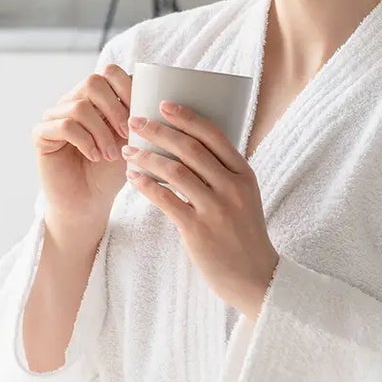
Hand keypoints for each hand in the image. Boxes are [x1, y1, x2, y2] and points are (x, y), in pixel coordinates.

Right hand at [32, 63, 132, 241]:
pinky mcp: (41, 134)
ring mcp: (55, 116)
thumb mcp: (130, 139)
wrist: (90, 202)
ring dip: (101, 133)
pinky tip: (94, 157)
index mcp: (96, 98)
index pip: (109, 72)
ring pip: (79, 106)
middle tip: (126, 134)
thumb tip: (149, 93)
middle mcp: (73, 101)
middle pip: (92, 82)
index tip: (140, 114)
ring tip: (110, 154)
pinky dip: (85, 141)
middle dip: (115, 109)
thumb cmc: (111, 172)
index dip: (127, 88)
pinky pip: (63, 126)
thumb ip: (134, 114)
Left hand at [122, 102, 278, 318]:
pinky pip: (166, 200)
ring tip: (127, 151)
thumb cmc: (242, 232)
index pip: (214, 135)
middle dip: (159, 131)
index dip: (187, 117)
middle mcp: (232, 187)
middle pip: (190, 148)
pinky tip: (132, 178)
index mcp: (244, 174)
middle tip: (135, 121)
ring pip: (175, 171)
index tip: (163, 104)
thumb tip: (187, 144)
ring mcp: (216, 208)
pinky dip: (146, 185)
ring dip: (147, 157)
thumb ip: (222, 172)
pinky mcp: (198, 230)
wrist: (254, 276)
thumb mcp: (242, 196)